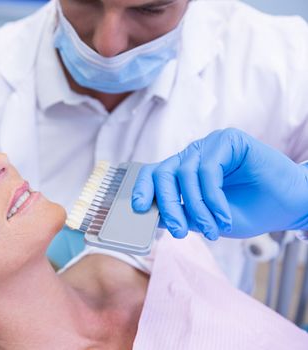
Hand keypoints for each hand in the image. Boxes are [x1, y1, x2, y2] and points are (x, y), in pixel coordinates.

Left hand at [131, 128, 307, 239]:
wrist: (289, 206)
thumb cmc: (249, 211)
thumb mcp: (208, 219)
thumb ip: (184, 214)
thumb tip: (155, 215)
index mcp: (184, 171)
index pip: (154, 174)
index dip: (143, 189)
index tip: (138, 209)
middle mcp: (193, 156)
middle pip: (164, 173)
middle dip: (168, 205)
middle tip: (178, 231)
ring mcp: (210, 146)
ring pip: (185, 174)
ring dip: (197, 207)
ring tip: (212, 228)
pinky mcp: (228, 140)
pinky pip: (208, 169)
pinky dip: (212, 197)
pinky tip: (223, 215)